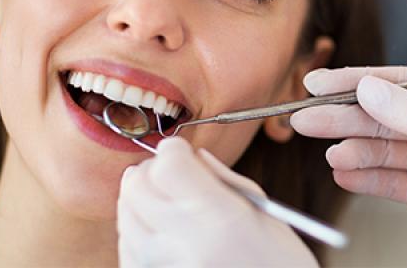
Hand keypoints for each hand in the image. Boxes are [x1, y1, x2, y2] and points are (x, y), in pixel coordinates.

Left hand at [117, 137, 317, 267]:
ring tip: (171, 205)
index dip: (173, 150)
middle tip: (175, 173)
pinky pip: (127, 247)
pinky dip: (139, 231)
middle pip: (137, 185)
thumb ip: (223, 179)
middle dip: (153, 169)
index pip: (167, 165)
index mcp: (219, 218)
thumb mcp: (266, 213)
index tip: (183, 152)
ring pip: (125, 214)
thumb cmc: (281, 263)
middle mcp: (183, 243)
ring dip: (143, 199)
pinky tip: (165, 232)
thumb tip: (192, 156)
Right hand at [291, 66, 406, 266]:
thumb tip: (366, 89)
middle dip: (344, 117)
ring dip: (354, 150)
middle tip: (302, 119)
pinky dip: (369, 179)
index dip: (355, 83)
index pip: (397, 83)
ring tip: (325, 151)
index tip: (316, 83)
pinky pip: (394, 182)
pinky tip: (344, 174)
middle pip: (384, 117)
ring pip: (386, 150)